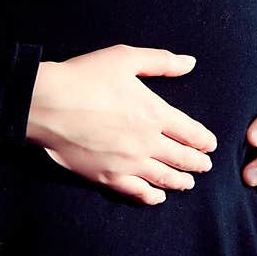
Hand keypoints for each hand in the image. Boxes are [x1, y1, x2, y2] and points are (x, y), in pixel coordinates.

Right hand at [28, 45, 217, 205]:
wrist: (45, 103)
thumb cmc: (84, 76)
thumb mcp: (125, 58)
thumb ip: (161, 61)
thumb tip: (190, 62)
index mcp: (155, 113)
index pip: (191, 132)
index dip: (204, 140)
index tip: (211, 145)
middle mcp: (147, 142)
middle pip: (182, 158)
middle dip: (197, 163)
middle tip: (205, 165)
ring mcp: (128, 163)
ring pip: (164, 178)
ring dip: (181, 181)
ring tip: (189, 183)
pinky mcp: (107, 177)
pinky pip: (137, 192)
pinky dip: (151, 197)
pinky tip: (157, 197)